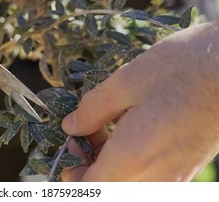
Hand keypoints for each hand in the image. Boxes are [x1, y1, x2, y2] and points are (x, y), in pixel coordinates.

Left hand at [62, 21, 218, 180]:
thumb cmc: (182, 70)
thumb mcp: (125, 82)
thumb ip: (91, 110)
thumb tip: (71, 127)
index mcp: (132, 158)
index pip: (91, 188)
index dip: (72, 173)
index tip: (71, 144)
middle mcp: (155, 176)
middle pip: (108, 187)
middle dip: (88, 164)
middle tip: (84, 129)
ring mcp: (175, 174)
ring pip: (128, 181)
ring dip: (109, 159)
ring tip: (106, 123)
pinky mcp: (187, 165)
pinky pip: (149, 173)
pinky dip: (130, 157)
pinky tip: (131, 125)